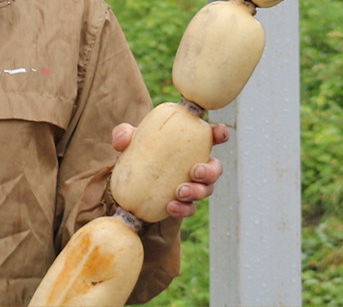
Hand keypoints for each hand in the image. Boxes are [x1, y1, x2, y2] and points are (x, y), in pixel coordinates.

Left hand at [111, 121, 229, 218]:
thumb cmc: (136, 156)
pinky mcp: (183, 205)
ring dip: (197, 191)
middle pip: (215, 168)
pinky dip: (183, 209)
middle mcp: (195, 166)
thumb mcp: (127, 143)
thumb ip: (123, 135)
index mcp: (188, 145)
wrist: (128, 189)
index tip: (217, 133)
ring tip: (180, 192)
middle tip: (195, 171)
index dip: (219, 133)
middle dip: (210, 171)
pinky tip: (171, 207)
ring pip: (207, 190)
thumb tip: (123, 140)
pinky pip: (190, 209)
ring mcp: (191, 186)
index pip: (211, 136)